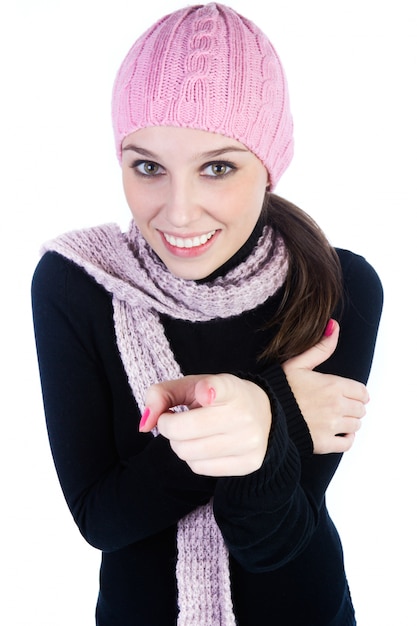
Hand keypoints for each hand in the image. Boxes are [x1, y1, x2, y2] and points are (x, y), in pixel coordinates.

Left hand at [140, 374, 271, 476]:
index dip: (208, 390)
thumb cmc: (219, 398)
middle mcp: (243, 415)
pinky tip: (205, 445)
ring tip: (191, 433)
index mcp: (231, 388)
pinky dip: (193, 458)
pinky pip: (200, 469)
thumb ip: (162, 394)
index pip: (219, 389)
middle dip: (168, 427)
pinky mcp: (248, 464)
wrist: (264, 414)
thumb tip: (144, 425)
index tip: (205, 392)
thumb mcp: (192, 385)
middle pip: (183, 431)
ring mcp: (248, 442)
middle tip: (174, 420)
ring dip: (179, 444)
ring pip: (187, 453)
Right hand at [282, 320, 369, 453]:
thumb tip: (333, 326)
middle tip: (338, 405)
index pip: (362, 392)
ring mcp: (332, 425)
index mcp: (333, 385)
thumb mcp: (298, 363)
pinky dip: (346, 438)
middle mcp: (337, 406)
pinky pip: (348, 442)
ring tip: (335, 418)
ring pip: (356, 425)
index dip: (356, 392)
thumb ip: (320, 347)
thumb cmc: (279, 388)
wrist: (264, 414)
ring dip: (349, 421)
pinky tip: (336, 432)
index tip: (346, 393)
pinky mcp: (326, 443)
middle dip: (353, 406)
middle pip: (361, 409)